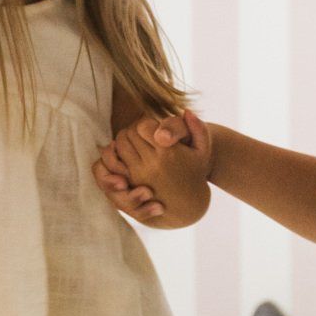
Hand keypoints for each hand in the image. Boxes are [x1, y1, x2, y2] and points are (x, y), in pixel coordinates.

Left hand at [94, 109, 212, 225]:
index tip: (153, 128)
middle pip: (127, 134)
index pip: (142, 125)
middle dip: (133, 130)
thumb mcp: (202, 150)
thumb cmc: (195, 172)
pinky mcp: (130, 184)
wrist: (188, 204)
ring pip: (118, 146)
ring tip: (135, 143)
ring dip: (123, 141)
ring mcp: (138, 175)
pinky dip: (115, 154)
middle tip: (142, 134)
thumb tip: (187, 111)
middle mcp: (151, 164)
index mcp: (168, 153)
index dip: (146, 123)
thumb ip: (198, 127)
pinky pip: (113, 162)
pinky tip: (127, 154)